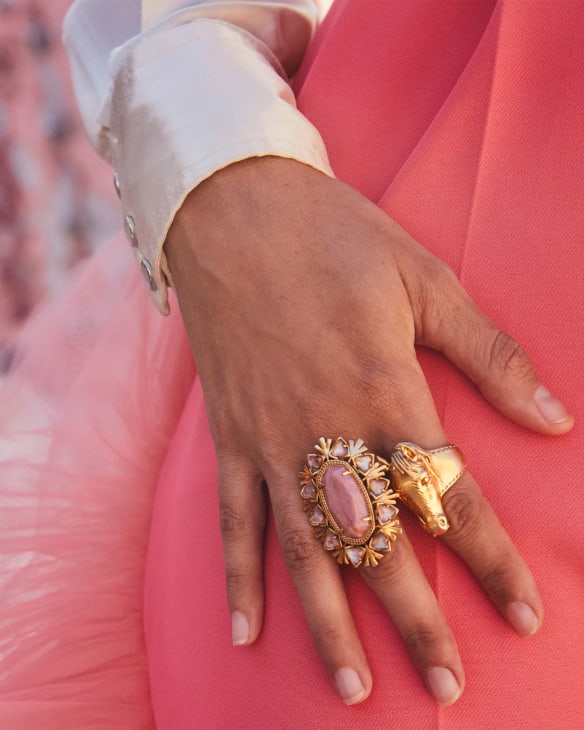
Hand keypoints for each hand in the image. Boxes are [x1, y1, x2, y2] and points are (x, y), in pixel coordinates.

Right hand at [165, 157, 572, 705]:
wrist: (233, 210)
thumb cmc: (333, 238)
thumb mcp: (424, 280)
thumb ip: (488, 354)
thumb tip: (555, 417)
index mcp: (382, 390)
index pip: (448, 496)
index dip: (491, 559)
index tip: (523, 614)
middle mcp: (325, 430)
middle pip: (377, 542)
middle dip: (416, 617)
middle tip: (444, 685)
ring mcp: (270, 439)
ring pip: (306, 548)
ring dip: (331, 622)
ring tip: (355, 687)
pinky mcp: (230, 434)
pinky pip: (234, 519)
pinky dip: (239, 577)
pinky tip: (248, 631)